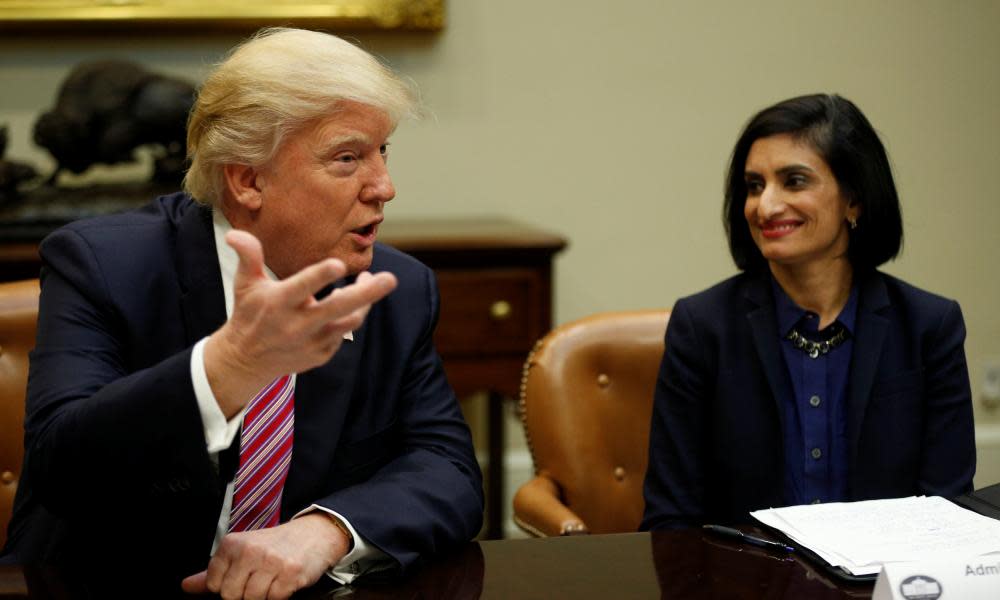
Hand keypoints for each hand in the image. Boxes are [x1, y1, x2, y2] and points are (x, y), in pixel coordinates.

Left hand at [180, 513, 348, 599]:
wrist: (314, 534)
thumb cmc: (275, 545)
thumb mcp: (242, 551)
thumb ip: (214, 571)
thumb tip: (186, 587)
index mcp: (233, 544)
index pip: (214, 585)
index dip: (227, 587)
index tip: (242, 577)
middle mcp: (250, 551)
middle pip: (231, 596)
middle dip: (245, 594)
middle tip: (258, 580)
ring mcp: (271, 562)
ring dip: (263, 595)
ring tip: (272, 580)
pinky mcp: (290, 573)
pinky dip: (279, 595)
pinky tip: (284, 582)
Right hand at [204, 230, 396, 416]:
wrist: (246, 361)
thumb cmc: (249, 313)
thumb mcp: (245, 283)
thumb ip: (248, 256)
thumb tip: (235, 233)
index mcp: (278, 303)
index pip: (302, 287)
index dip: (320, 276)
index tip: (340, 265)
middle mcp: (297, 324)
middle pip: (339, 308)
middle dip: (367, 293)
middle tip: (391, 278)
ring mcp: (312, 342)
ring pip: (349, 321)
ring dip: (365, 302)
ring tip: (372, 281)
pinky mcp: (321, 354)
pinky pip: (343, 333)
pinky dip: (349, 317)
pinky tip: (350, 303)